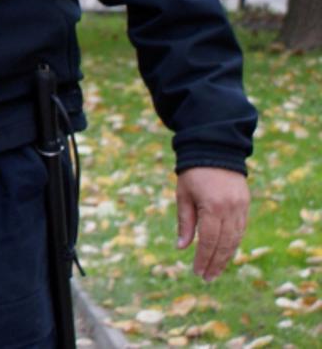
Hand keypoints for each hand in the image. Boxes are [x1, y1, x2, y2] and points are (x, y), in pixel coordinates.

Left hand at [176, 166, 249, 280]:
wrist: (214, 149)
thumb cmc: (192, 173)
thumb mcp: (183, 195)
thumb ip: (184, 222)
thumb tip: (182, 248)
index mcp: (212, 207)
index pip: (208, 241)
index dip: (203, 258)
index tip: (197, 272)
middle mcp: (230, 210)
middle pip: (224, 244)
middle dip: (215, 263)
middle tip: (207, 278)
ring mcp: (241, 207)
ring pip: (236, 239)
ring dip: (226, 257)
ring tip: (215, 271)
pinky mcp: (245, 205)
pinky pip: (241, 230)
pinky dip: (233, 244)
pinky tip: (225, 254)